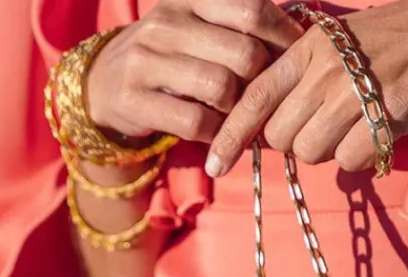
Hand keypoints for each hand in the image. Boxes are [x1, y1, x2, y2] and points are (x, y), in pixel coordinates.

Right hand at [86, 0, 303, 145]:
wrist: (104, 83)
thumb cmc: (170, 57)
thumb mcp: (198, 27)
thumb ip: (239, 25)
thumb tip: (303, 33)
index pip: (251, 9)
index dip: (282, 36)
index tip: (296, 58)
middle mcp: (166, 22)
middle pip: (244, 53)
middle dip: (263, 81)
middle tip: (266, 97)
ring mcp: (147, 60)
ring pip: (221, 88)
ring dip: (239, 110)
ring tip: (239, 116)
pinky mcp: (136, 99)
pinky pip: (196, 121)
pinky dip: (215, 132)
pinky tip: (217, 132)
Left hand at [205, 0, 407, 175]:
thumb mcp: (347, 40)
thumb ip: (309, 74)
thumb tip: (280, 119)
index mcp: (310, 48)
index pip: (252, 98)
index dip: (228, 136)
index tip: (213, 165)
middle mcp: (324, 70)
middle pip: (280, 137)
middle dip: (296, 143)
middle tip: (330, 127)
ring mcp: (354, 94)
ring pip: (312, 152)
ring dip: (331, 151)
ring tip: (360, 124)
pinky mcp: (386, 118)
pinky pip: (351, 161)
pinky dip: (363, 157)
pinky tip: (382, 131)